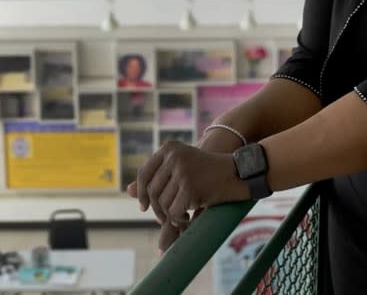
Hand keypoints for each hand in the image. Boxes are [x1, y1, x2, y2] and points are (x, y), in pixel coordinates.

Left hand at [126, 140, 247, 228]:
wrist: (238, 172)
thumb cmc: (209, 171)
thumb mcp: (182, 168)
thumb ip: (157, 177)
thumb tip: (129, 191)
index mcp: (169, 148)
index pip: (144, 173)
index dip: (142, 193)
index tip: (144, 207)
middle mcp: (173, 156)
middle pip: (152, 191)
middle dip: (157, 209)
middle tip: (165, 219)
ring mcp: (181, 170)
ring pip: (163, 203)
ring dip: (171, 216)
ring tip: (182, 216)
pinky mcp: (190, 187)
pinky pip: (175, 211)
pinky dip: (180, 220)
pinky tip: (189, 218)